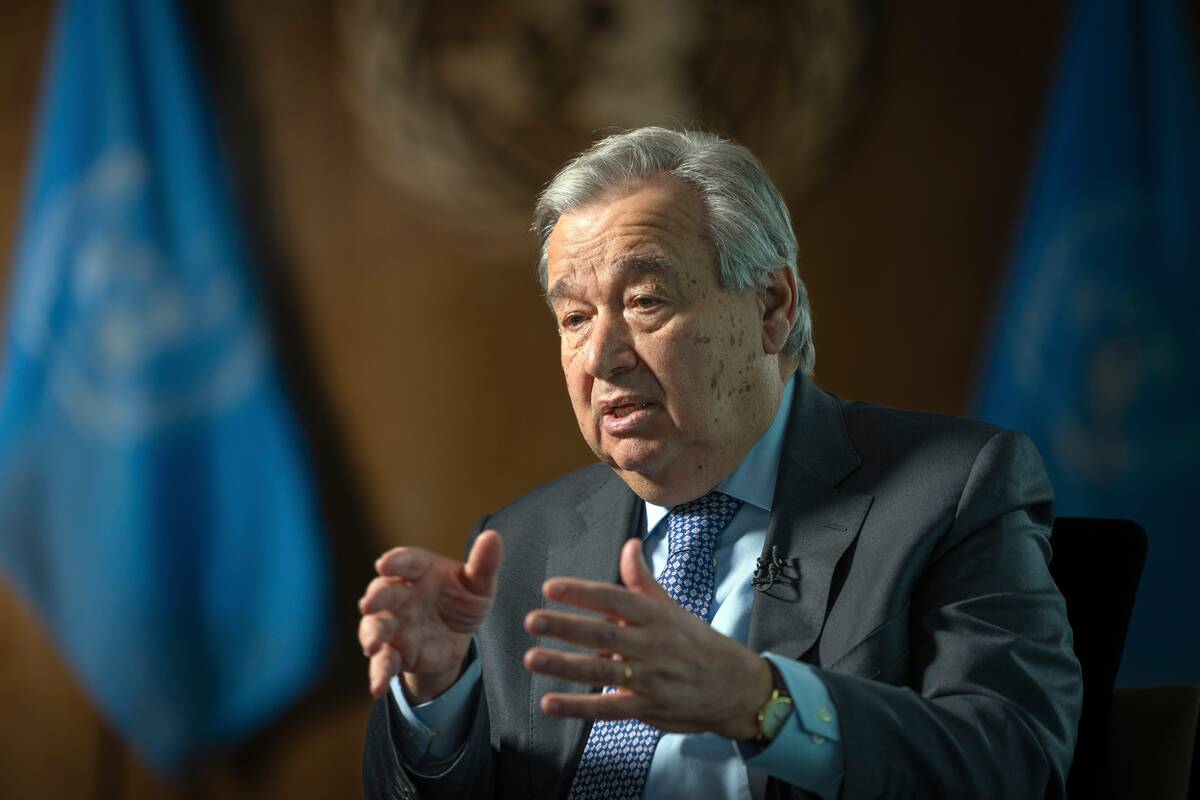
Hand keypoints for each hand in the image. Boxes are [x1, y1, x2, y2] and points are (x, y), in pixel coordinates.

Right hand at [358, 530, 502, 700]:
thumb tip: (493, 536)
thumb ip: (484, 564)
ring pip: (376, 627)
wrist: (458, 637)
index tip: (385, 563)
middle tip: (370, 604)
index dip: (395, 561)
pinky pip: (383, 663)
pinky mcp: (396, 652)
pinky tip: (377, 688)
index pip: (405, 562)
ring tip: (372, 647)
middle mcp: (402, 595)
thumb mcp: (479, 585)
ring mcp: (395, 624)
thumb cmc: (463, 599)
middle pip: (383, 593)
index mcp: (420, 571)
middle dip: (376, 598)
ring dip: (372, 636)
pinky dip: (378, 674)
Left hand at [522, 538, 771, 740]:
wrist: (735, 687)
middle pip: (604, 634)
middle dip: (566, 627)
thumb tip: (629, 544)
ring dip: (564, 665)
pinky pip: (609, 709)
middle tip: (533, 620)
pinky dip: (579, 707)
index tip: (550, 587)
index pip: (616, 598)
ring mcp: (650, 678)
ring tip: (531, 658)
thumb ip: (642, 579)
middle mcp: (653, 645)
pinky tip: (550, 703)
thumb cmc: (695, 642)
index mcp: (657, 615)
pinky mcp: (648, 708)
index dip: (582, 592)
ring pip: (602, 671)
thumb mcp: (671, 607)